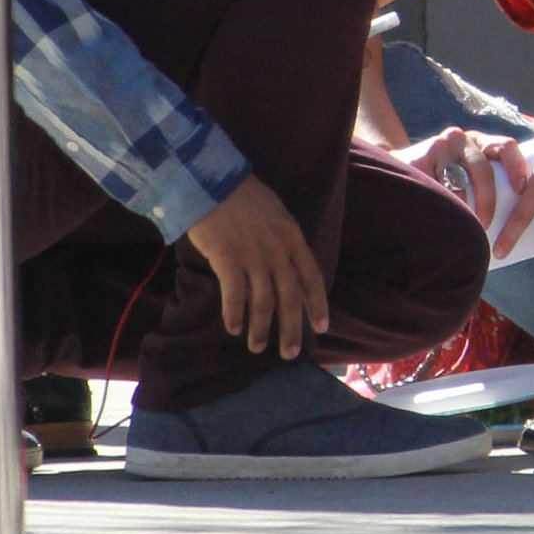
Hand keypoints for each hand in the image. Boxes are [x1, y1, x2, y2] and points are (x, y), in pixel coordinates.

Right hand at [186, 175, 330, 358]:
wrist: (211, 180)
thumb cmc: (240, 195)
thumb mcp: (274, 212)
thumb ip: (283, 239)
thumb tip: (286, 264)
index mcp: (292, 236)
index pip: (312, 276)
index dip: (317, 304)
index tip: (322, 327)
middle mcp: (277, 249)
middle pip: (290, 297)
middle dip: (292, 329)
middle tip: (290, 354)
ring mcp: (253, 255)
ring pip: (263, 302)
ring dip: (261, 328)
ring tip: (257, 347)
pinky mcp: (228, 258)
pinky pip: (235, 295)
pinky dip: (235, 315)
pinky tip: (234, 329)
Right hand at [393, 127, 527, 228]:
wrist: (395, 171)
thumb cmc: (440, 180)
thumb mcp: (464, 172)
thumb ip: (483, 181)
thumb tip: (516, 213)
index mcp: (478, 142)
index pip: (506, 147)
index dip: (517, 167)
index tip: (520, 191)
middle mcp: (461, 138)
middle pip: (484, 170)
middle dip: (487, 202)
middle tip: (485, 225)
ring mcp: (440, 145)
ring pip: (460, 186)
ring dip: (463, 211)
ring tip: (460, 226)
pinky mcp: (421, 157)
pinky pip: (439, 191)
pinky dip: (442, 207)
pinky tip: (439, 215)